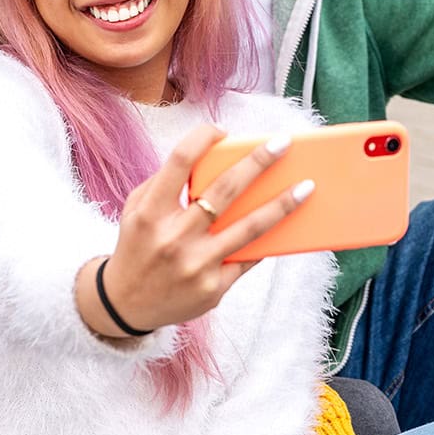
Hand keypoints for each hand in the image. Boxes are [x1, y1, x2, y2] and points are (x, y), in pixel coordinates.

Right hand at [75, 124, 313, 336]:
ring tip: (306, 187)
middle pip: (224, 190)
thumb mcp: (136, 210)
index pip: (179, 162)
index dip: (203, 138)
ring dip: (282, 204)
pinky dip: (267, 240)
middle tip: (284, 143)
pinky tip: (289, 224)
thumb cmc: (137, 246)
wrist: (127, 305)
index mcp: (150, 212)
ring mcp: (196, 265)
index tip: (222, 129)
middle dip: (258, 162)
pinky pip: (248, 258)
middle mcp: (174, 237)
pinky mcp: (213, 288)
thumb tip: (210, 158)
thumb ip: (165, 183)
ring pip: (249, 228)